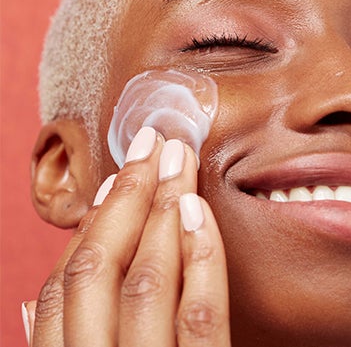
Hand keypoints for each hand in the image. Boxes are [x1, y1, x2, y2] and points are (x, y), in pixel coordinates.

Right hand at [23, 127, 230, 345]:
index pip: (61, 291)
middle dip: (125, 197)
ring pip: (147, 280)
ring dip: (159, 209)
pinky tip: (197, 209)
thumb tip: (28, 303)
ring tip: (177, 160)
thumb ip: (63, 343)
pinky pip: (201, 313)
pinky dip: (200, 255)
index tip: (108, 182)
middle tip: (150, 145)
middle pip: (100, 270)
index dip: (87, 228)